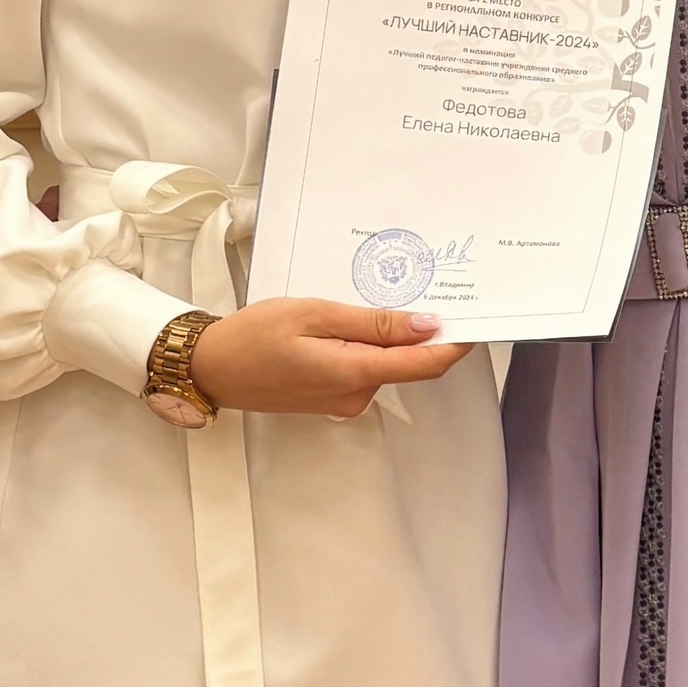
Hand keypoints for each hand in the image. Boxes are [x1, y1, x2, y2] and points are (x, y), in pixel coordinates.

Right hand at [187, 298, 469, 417]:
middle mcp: (357, 395)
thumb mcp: (316, 314)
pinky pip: (363, 368)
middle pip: (408, 362)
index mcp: (356, 374)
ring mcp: (344, 401)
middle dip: (418, 329)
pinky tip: (344, 323)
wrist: (212, 368)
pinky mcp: (332, 398)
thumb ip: (375, 324)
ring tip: (363, 299)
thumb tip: (427, 326)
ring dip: (386, 335)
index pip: (426, 364)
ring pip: (385, 363)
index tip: (475, 315)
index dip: (456, 341)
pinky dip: (365, 345)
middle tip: (416, 285)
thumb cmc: (255, 336)